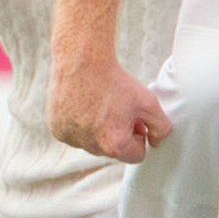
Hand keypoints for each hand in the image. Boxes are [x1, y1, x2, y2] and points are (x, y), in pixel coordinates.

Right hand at [48, 53, 170, 162]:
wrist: (83, 62)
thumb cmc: (116, 82)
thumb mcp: (150, 103)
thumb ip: (161, 128)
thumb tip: (155, 143)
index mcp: (115, 145)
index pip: (136, 155)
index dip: (140, 135)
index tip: (135, 119)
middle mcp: (91, 147)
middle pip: (113, 150)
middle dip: (119, 133)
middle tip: (118, 108)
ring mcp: (72, 139)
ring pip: (93, 143)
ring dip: (99, 130)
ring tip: (100, 104)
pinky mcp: (57, 130)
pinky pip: (75, 134)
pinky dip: (80, 124)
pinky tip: (84, 104)